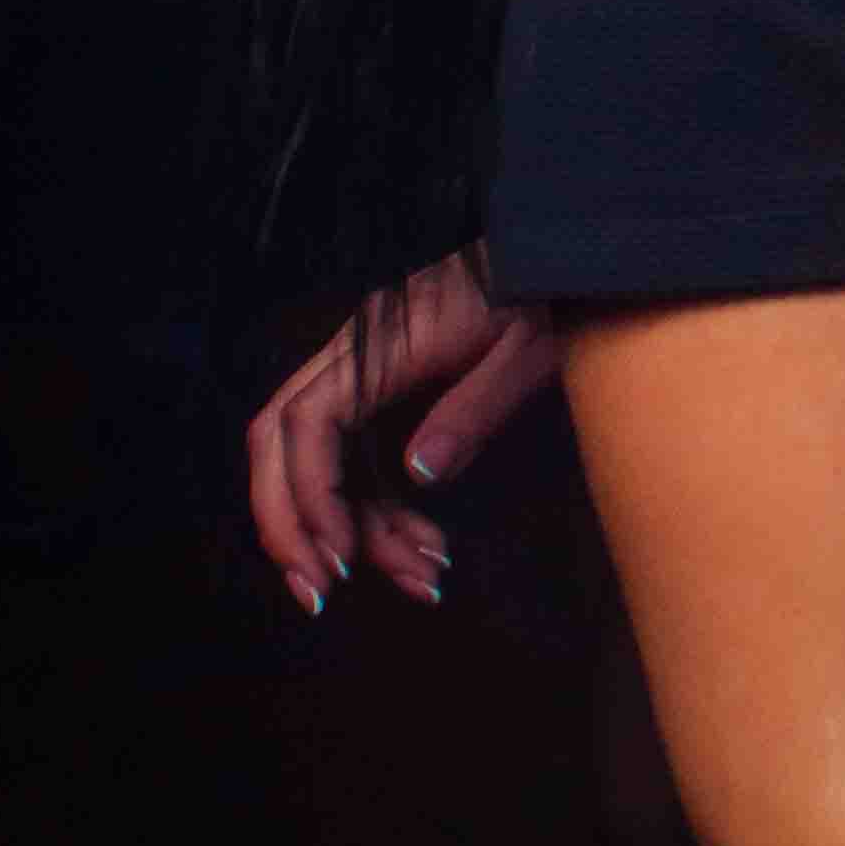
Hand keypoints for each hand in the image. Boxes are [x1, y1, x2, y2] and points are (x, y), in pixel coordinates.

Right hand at [247, 249, 560, 614]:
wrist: (564, 253)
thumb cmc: (551, 294)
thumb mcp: (529, 351)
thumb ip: (473, 408)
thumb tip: (416, 474)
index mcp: (385, 341)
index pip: (308, 419)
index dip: (308, 492)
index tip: (339, 554)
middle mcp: (360, 356)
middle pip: (281, 439)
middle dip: (290, 520)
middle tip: (321, 591)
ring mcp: (370, 374)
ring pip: (319, 460)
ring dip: (354, 528)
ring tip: (420, 578)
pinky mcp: (390, 392)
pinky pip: (360, 459)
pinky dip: (381, 511)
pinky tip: (424, 548)